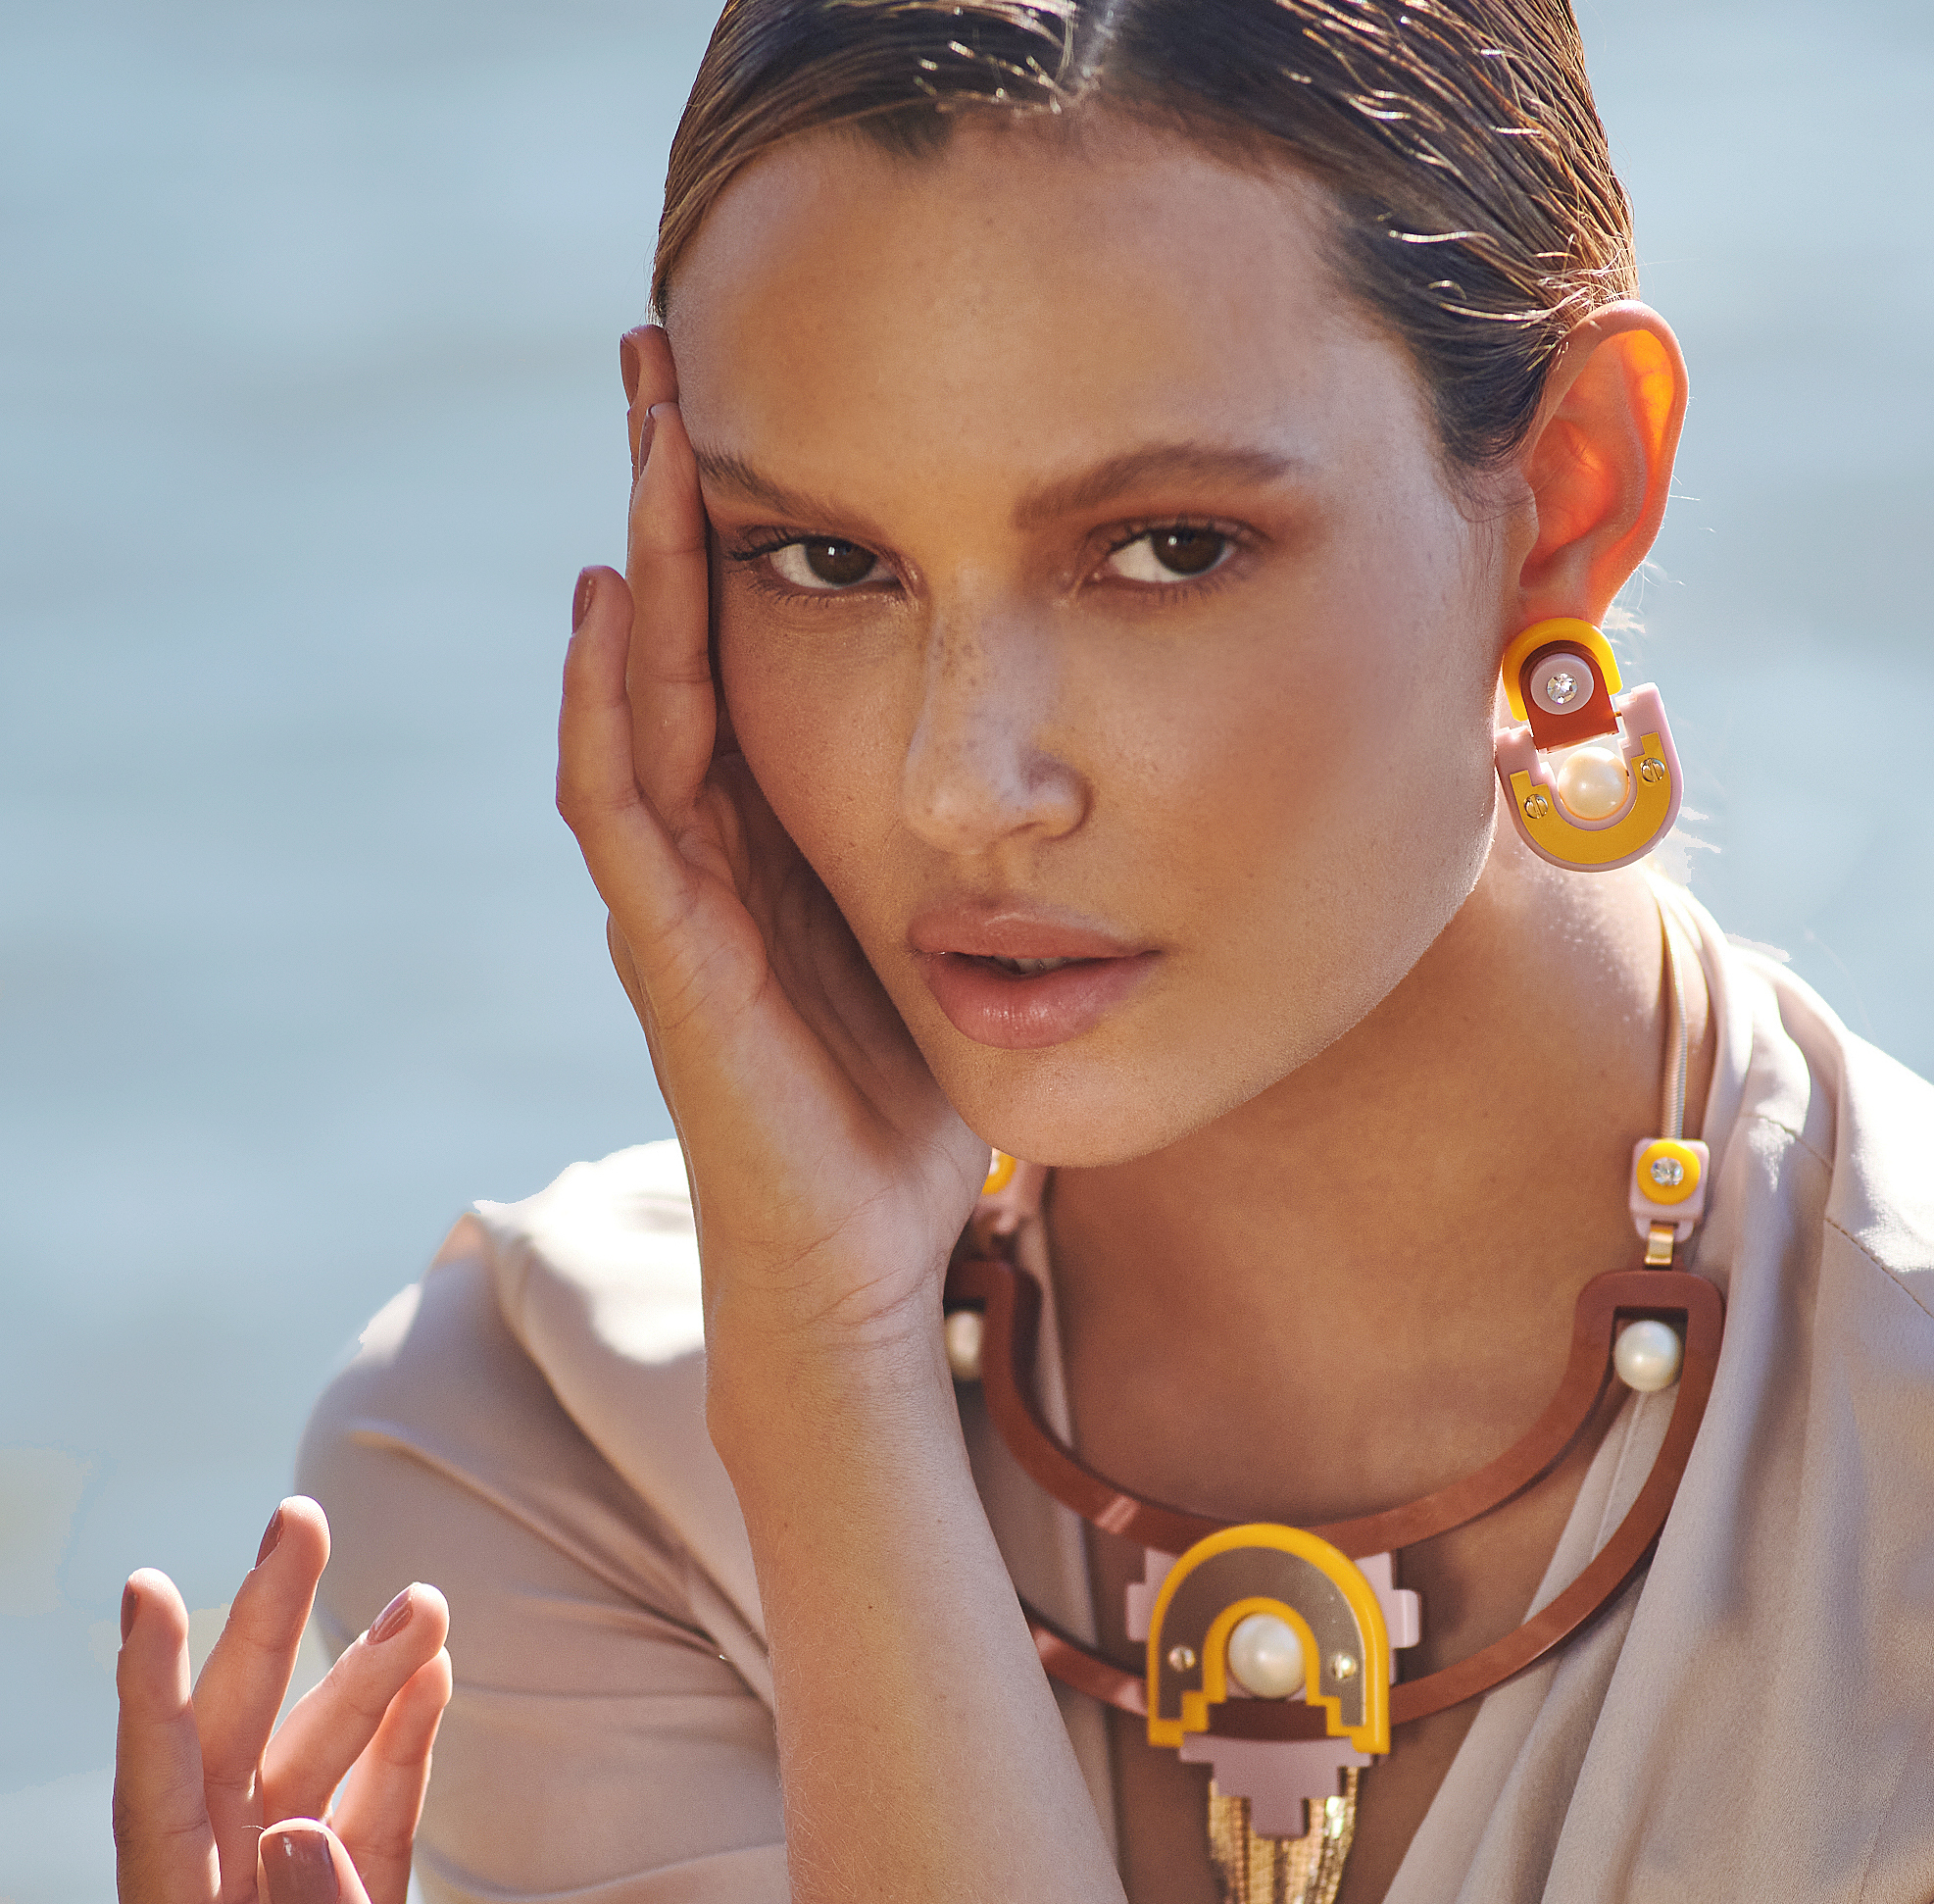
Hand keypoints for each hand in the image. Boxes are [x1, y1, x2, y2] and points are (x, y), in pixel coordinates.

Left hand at [115, 1496, 450, 1903]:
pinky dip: (404, 1737)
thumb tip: (300, 1835)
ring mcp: (287, 1886)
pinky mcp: (353, 1895)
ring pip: (317, 1756)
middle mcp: (221, 1886)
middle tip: (300, 1517)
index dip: (150, 1685)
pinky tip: (434, 1671)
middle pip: (235, 1733)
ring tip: (427, 1603)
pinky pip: (375, 1801)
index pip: (156, 1783)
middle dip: (271, 1618)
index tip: (148, 1588)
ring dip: (372, 1673)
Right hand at [557, 326, 986, 1403]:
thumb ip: (965, 843)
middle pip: (673, 635)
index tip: (765, 386)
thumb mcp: (949, 936)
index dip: (738, 520)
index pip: (741, 643)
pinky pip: (622, 807)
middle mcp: (710, 842)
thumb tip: (1066, 753)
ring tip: (641, 426)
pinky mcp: (668, 955)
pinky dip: (610, 703)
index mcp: (779, 826)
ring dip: (634, 557)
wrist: (860, 1257)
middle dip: (668, 493)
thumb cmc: (906, 1100)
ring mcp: (676, 894)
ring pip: (635, 694)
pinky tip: (614, 600)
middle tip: (665, 347)